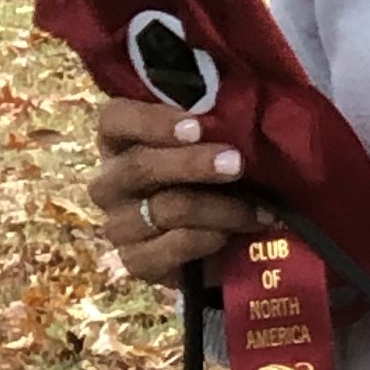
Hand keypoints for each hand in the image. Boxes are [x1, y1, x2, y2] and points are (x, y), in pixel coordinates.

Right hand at [89, 93, 268, 284]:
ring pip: (165, 209)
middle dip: (193, 164)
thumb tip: (235, 108)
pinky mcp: (136, 262)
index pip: (115, 120)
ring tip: (260, 210)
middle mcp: (109, 183)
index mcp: (118, 142)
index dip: (152, 121)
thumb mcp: (209, 148)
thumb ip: (211, 127)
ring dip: (220, 208)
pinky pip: (172, 248)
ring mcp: (118, 225)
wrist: (215, 249)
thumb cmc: (211, 183)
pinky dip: (210, 240)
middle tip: (236, 164)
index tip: (197, 125)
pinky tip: (234, 236)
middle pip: (139, 167)